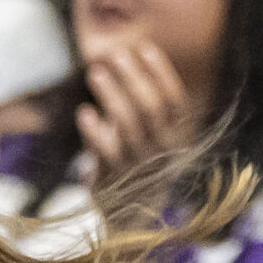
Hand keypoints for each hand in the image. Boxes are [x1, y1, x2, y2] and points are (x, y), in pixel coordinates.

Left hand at [78, 39, 199, 191]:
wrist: (131, 214)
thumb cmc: (139, 159)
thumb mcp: (150, 133)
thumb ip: (140, 104)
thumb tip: (126, 60)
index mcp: (178, 135)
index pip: (176, 99)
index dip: (161, 72)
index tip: (143, 48)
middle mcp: (164, 149)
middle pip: (152, 107)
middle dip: (133, 78)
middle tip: (115, 54)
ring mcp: (140, 165)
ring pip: (129, 126)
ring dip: (112, 95)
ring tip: (96, 72)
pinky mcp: (116, 179)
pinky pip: (106, 152)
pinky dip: (95, 132)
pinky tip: (84, 112)